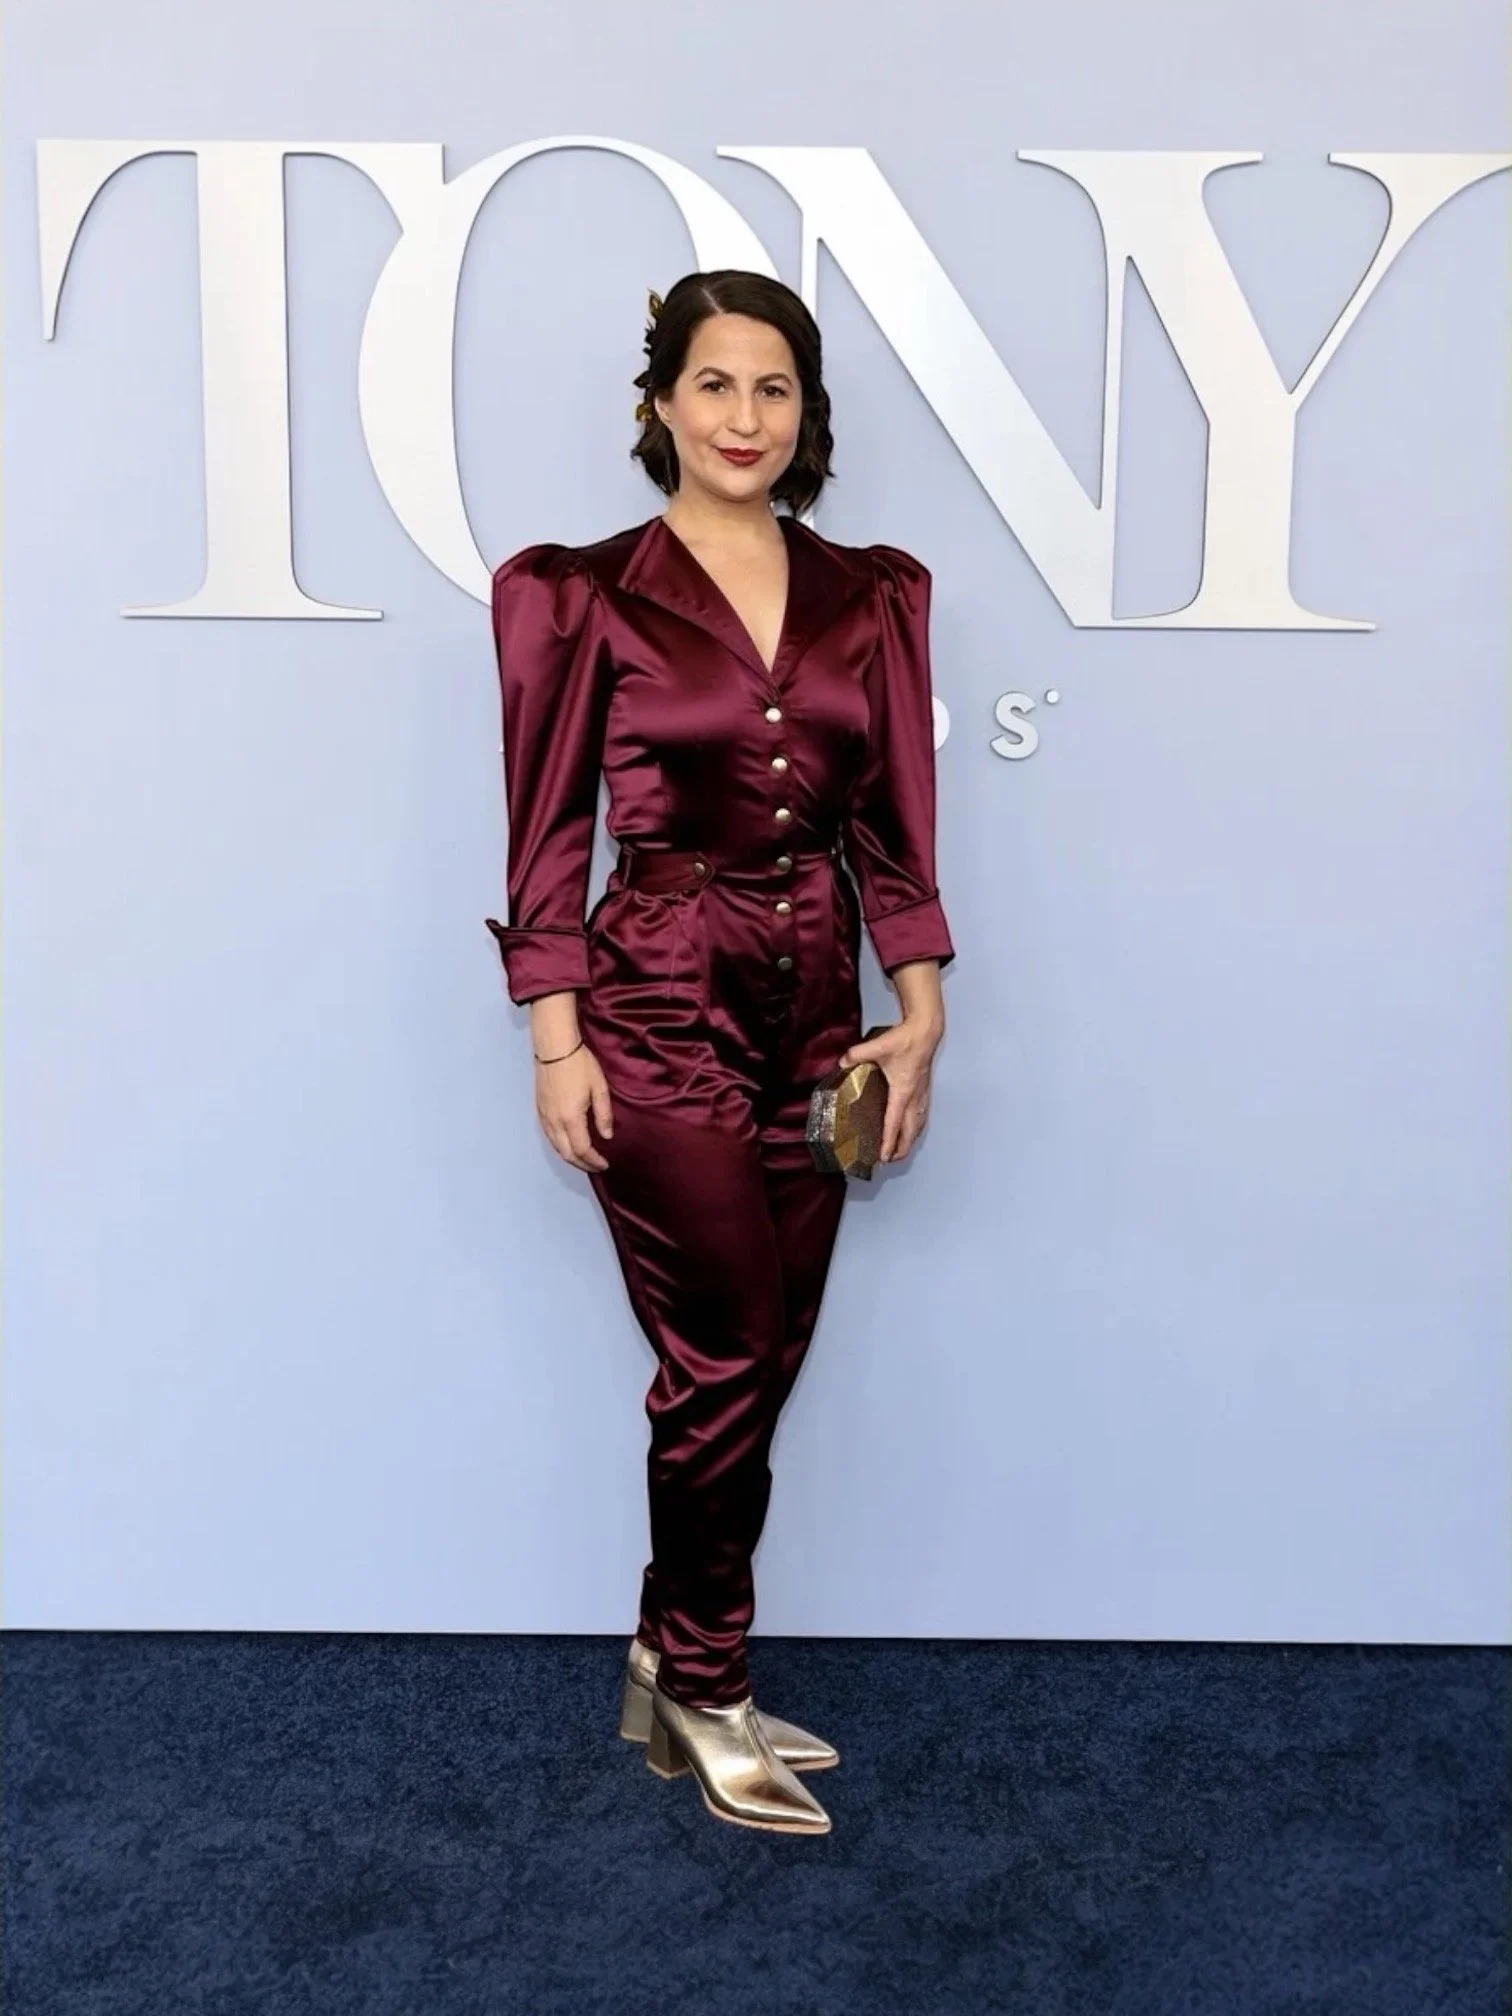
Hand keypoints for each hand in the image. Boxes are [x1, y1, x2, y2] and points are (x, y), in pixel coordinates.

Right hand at [535, 1042, 613, 1172]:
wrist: (554, 1048)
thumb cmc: (580, 1065)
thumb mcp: (600, 1088)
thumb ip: (604, 1114)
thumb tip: (607, 1136)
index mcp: (571, 1119)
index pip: (582, 1150)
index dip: (594, 1161)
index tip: (605, 1164)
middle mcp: (554, 1122)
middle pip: (567, 1154)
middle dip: (582, 1164)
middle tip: (596, 1166)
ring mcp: (544, 1117)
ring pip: (556, 1147)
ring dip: (571, 1157)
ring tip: (585, 1159)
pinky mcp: (539, 1110)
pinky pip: (549, 1137)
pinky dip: (560, 1147)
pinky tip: (569, 1144)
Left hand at [835, 1015, 943, 1163]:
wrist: (926, 1031)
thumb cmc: (904, 1040)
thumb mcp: (877, 1045)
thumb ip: (857, 1054)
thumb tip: (842, 1062)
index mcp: (902, 1092)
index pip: (894, 1123)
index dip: (888, 1142)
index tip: (883, 1157)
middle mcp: (914, 1098)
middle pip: (910, 1132)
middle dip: (901, 1149)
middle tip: (889, 1160)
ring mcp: (922, 1095)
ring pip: (918, 1126)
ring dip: (910, 1141)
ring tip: (900, 1151)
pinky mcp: (925, 1090)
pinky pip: (922, 1116)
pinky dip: (916, 1129)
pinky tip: (911, 1130)